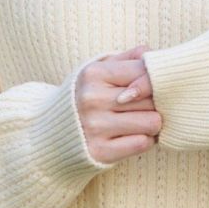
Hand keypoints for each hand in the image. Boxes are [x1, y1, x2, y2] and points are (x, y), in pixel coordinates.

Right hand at [75, 45, 160, 163]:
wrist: (51, 132)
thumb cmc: (85, 96)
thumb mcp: (99, 70)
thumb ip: (128, 59)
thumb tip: (152, 56)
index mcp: (94, 74)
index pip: (145, 72)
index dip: (157, 81)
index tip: (154, 88)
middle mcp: (92, 99)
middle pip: (152, 99)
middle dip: (156, 104)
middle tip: (148, 108)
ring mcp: (95, 127)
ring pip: (152, 122)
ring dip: (152, 124)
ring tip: (141, 122)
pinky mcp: (100, 151)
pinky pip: (142, 143)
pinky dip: (144, 141)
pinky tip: (133, 136)